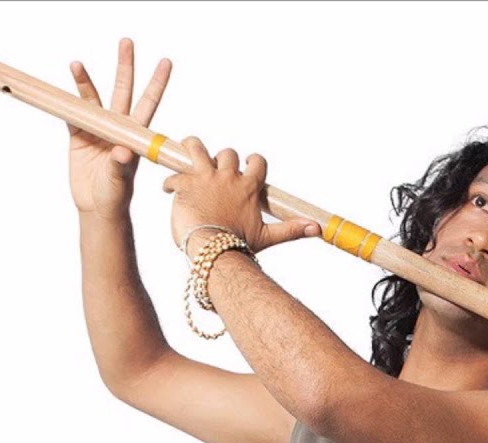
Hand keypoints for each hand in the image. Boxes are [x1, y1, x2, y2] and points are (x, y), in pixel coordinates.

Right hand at [67, 38, 170, 220]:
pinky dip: (67, 102)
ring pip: (93, 98)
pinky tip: (63, 89)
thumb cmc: (116, 197)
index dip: (157, 82)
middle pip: (122, 89)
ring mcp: (98, 130)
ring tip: (76, 64)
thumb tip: (122, 152)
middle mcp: (118, 126)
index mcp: (135, 134)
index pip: (148, 102)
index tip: (166, 61)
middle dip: (125, 66)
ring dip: (85, 81)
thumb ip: (120, 166)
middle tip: (127, 42)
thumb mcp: (120, 182)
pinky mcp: (78, 137)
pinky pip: (72, 115)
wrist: (97, 208)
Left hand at [162, 136, 319, 257]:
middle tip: (214, 171)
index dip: (252, 161)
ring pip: (196, 148)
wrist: (212, 249)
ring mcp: (204, 178)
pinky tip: (169, 190)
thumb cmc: (239, 245)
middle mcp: (227, 177)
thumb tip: (318, 229)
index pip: (257, 161)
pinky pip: (174, 175)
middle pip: (227, 153)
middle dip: (222, 159)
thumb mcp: (267, 236)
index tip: (247, 166)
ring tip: (187, 150)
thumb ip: (291, 230)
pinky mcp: (184, 184)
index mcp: (248, 187)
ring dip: (191, 147)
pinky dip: (171, 182)